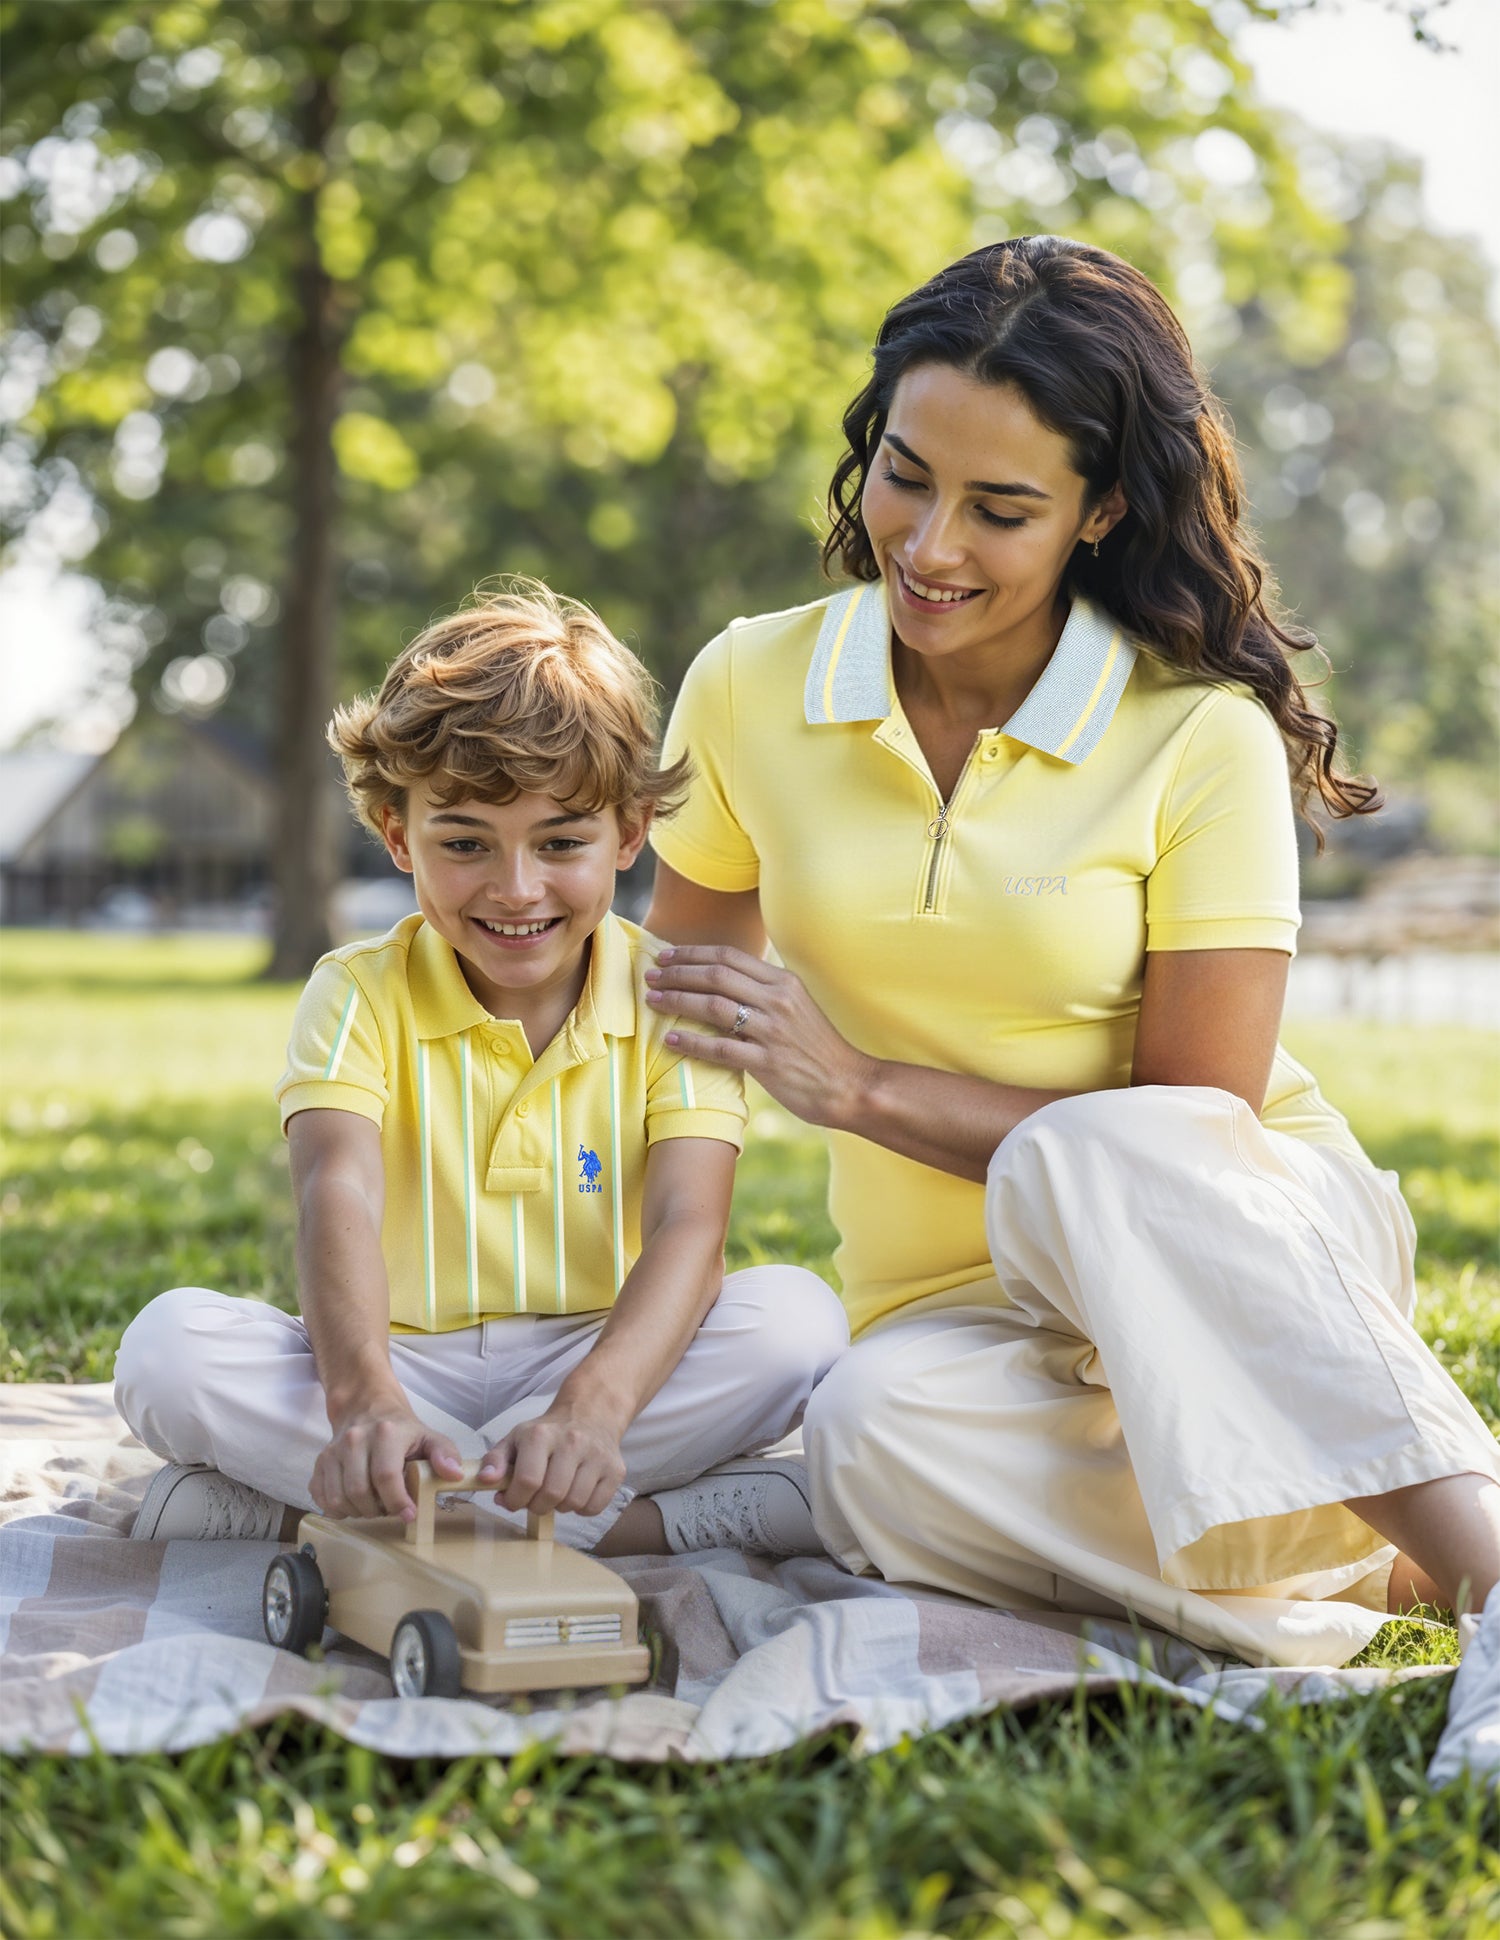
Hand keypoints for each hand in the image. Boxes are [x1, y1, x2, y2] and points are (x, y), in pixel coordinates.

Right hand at [312, 1401, 463, 1522]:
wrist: (367, 1409)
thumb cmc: (401, 1431)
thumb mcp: (429, 1437)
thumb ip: (445, 1455)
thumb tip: (454, 1475)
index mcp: (385, 1433)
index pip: (386, 1476)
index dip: (397, 1502)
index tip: (408, 1515)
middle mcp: (354, 1440)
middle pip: (359, 1491)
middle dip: (377, 1510)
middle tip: (390, 1510)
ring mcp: (332, 1451)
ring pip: (338, 1498)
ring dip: (358, 1512)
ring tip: (374, 1506)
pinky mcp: (319, 1462)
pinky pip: (320, 1496)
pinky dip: (337, 1509)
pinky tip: (354, 1505)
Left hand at [478, 1406, 626, 1518]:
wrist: (591, 1414)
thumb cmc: (547, 1433)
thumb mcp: (515, 1439)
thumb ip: (495, 1460)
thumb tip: (485, 1480)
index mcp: (541, 1434)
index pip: (528, 1480)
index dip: (515, 1499)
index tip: (512, 1500)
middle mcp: (573, 1442)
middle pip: (552, 1495)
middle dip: (537, 1506)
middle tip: (535, 1498)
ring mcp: (597, 1456)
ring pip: (574, 1503)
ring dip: (560, 1507)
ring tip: (557, 1491)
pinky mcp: (616, 1470)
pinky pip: (595, 1507)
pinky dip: (582, 1508)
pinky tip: (576, 1492)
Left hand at [644, 944, 877, 1130]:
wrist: (848, 1084)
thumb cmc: (819, 1048)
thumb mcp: (797, 1006)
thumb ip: (765, 991)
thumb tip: (726, 980)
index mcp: (784, 982)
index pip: (729, 957)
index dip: (692, 954)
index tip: (666, 956)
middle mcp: (777, 1000)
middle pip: (716, 975)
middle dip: (677, 973)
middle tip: (650, 975)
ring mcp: (773, 1031)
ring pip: (713, 1006)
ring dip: (677, 1001)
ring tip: (652, 1001)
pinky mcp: (768, 1062)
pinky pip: (720, 1048)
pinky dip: (692, 1042)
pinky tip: (671, 1039)